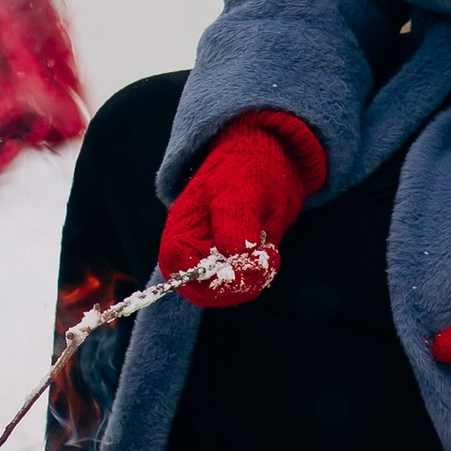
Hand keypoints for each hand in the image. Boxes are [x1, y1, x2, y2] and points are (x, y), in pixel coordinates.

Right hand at [157, 109, 327, 308]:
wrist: (269, 158)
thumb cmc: (245, 169)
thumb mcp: (239, 190)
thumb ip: (233, 222)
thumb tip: (232, 255)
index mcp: (180, 233)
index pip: (180, 277)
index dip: (209, 283)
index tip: (239, 269)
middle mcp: (193, 251)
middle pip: (205, 292)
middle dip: (238, 284)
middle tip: (264, 259)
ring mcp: (216, 257)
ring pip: (230, 292)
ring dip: (255, 279)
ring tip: (268, 250)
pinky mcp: (237, 260)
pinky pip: (247, 283)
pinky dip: (262, 274)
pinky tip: (270, 251)